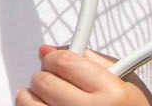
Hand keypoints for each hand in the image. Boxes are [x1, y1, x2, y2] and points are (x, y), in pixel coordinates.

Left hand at [14, 44, 151, 105]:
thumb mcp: (125, 82)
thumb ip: (91, 60)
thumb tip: (47, 50)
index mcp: (111, 94)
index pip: (64, 62)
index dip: (54, 57)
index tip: (55, 60)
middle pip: (42, 80)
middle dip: (46, 76)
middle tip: (57, 82)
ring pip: (26, 101)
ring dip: (33, 95)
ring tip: (50, 98)